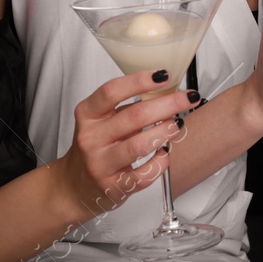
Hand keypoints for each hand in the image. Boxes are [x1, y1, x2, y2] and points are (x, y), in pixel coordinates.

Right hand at [55, 70, 190, 220]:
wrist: (74, 186)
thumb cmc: (96, 147)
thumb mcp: (101, 121)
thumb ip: (127, 107)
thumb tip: (167, 91)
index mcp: (88, 114)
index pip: (112, 91)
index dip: (140, 81)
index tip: (165, 74)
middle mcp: (91, 138)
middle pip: (135, 116)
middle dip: (168, 104)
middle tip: (188, 98)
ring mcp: (100, 164)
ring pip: (140, 145)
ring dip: (165, 132)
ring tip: (177, 125)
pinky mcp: (112, 187)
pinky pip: (144, 174)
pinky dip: (161, 162)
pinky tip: (165, 154)